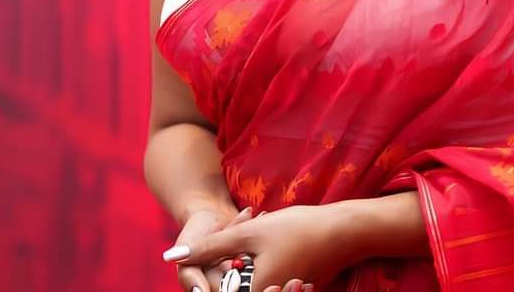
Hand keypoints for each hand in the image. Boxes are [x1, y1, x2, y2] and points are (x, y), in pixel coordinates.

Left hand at [164, 204, 346, 291]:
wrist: (341, 232)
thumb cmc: (296, 230)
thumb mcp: (247, 233)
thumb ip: (209, 247)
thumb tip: (172, 257)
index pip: (216, 290)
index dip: (206, 277)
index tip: (207, 260)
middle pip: (230, 285)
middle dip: (226, 262)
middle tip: (246, 230)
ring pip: (245, 281)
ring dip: (242, 259)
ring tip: (256, 229)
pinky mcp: (287, 291)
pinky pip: (262, 282)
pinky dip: (257, 261)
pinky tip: (269, 237)